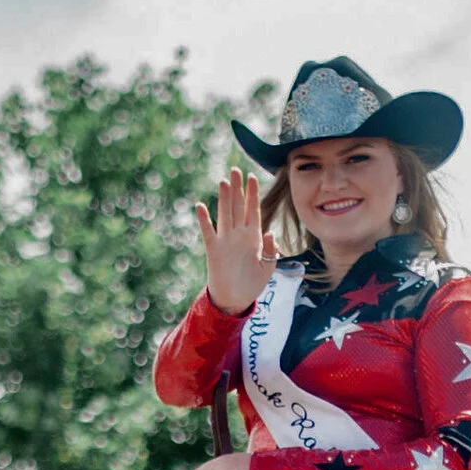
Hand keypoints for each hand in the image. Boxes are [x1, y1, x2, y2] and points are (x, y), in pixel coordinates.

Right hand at [193, 168, 279, 314]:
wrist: (235, 300)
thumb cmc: (251, 284)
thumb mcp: (267, 268)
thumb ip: (270, 251)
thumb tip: (270, 232)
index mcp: (253, 237)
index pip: (253, 210)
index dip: (253, 194)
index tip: (252, 177)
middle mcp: (239, 235)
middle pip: (238, 206)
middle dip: (238, 188)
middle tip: (236, 169)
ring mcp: (226, 241)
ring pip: (225, 214)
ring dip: (224, 198)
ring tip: (224, 181)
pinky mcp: (214, 250)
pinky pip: (208, 232)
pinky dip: (205, 220)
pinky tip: (200, 206)